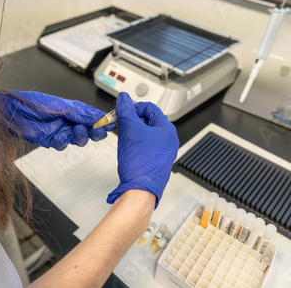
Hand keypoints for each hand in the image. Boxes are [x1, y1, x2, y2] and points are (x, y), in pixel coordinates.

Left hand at [0, 91, 115, 149]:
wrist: (12, 112)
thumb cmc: (32, 103)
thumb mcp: (61, 105)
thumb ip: (80, 113)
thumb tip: (97, 117)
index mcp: (72, 109)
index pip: (92, 115)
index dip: (102, 120)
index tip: (110, 123)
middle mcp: (68, 120)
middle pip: (89, 130)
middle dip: (96, 131)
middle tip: (98, 131)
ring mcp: (60, 131)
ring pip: (78, 139)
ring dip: (80, 136)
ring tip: (77, 130)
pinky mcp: (51, 141)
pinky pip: (62, 145)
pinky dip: (62, 142)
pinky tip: (58, 137)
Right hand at [107, 92, 178, 207]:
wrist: (140, 190)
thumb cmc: (140, 164)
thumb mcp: (129, 130)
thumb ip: (125, 111)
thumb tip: (123, 99)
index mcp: (167, 130)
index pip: (150, 108)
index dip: (134, 107)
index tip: (123, 111)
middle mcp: (169, 141)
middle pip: (149, 120)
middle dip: (133, 120)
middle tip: (122, 124)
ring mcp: (164, 152)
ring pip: (147, 134)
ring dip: (134, 133)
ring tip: (124, 138)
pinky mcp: (156, 162)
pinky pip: (146, 147)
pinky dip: (136, 144)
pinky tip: (128, 150)